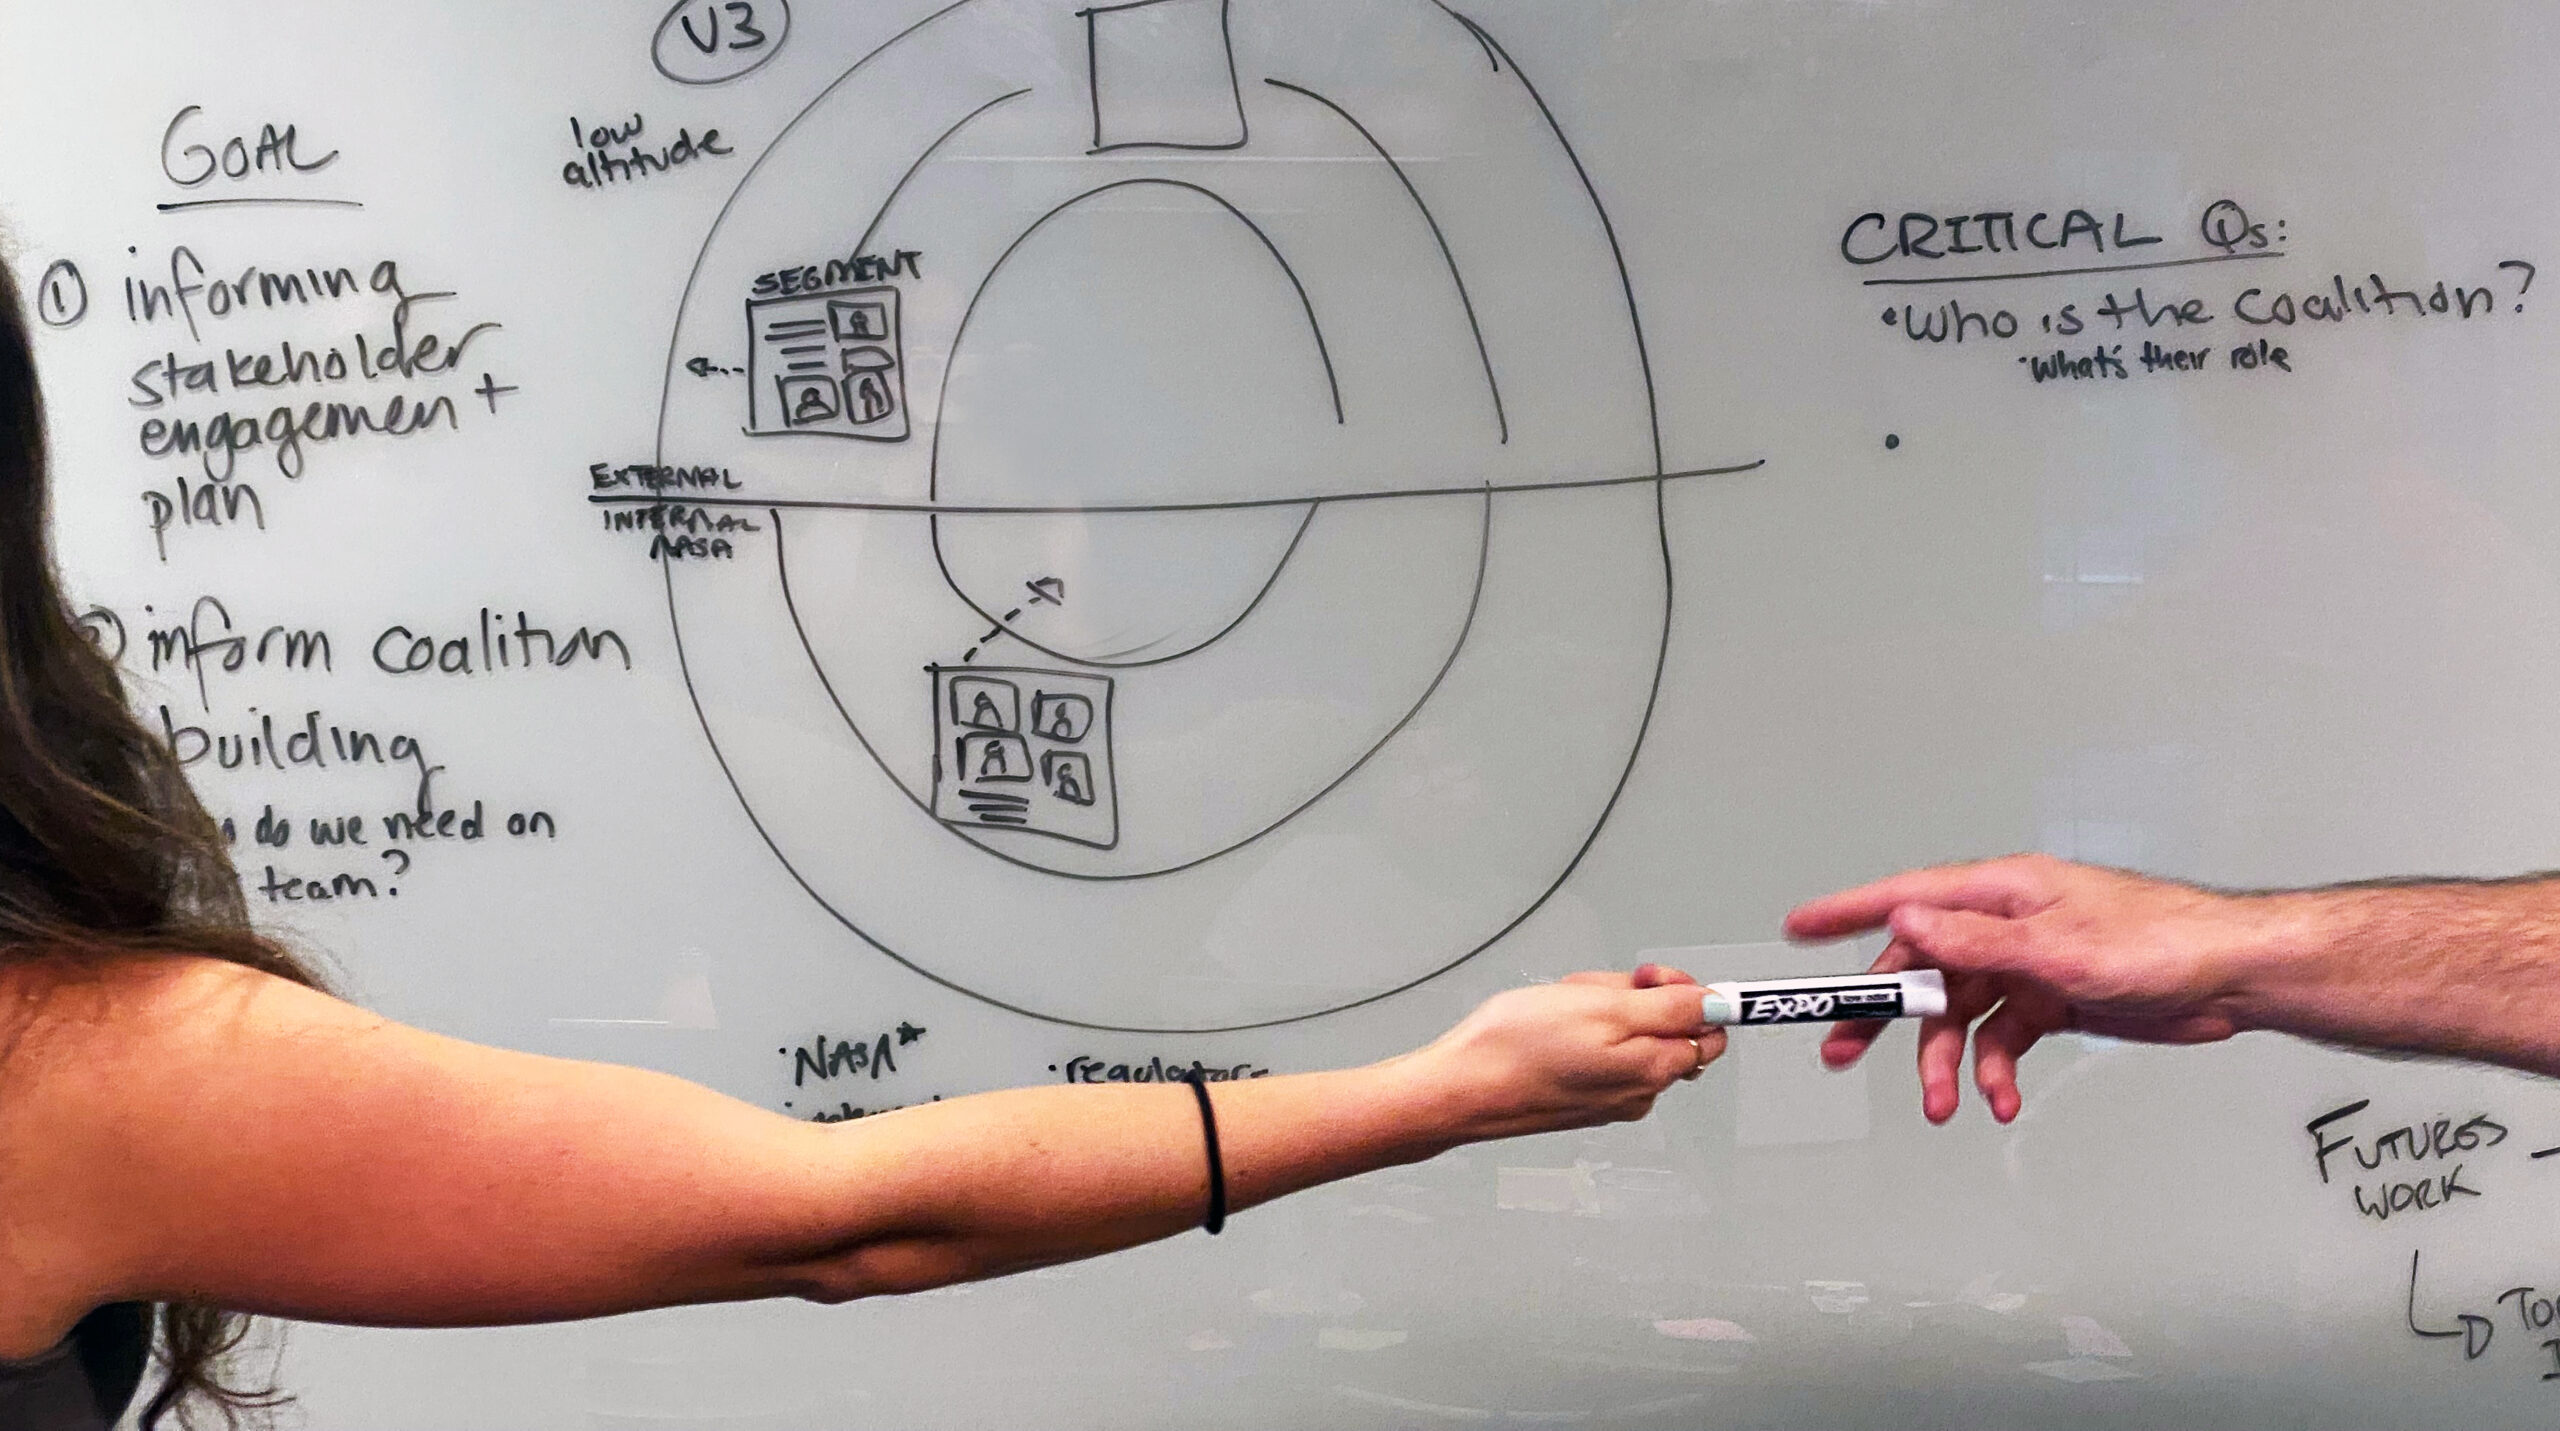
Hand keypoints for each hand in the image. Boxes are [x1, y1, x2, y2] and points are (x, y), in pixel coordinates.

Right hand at [1407, 973, 1724, 1141]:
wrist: (1460, 1088)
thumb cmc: (1518, 1048)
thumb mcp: (1602, 1006)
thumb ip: (1671, 1007)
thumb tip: (1720, 1006)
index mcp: (1655, 1069)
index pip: (1710, 1026)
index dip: (1685, 990)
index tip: (1648, 977)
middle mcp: (1641, 1091)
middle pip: (1669, 1027)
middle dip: (1636, 997)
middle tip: (1593, 991)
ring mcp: (1611, 1097)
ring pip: (1631, 1035)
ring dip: (1603, 1010)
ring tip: (1562, 1007)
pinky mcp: (1583, 1097)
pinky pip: (1601, 1051)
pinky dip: (1582, 1030)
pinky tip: (1550, 1026)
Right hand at [1783, 855, 2277, 1123]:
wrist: (2230, 978)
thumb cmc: (2160, 941)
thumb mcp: (2057, 948)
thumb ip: (1976, 940)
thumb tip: (1908, 923)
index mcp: (2001, 893)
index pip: (1907, 898)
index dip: (1848, 912)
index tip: (1802, 927)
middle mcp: (2005, 925)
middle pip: (1921, 969)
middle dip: (1884, 1016)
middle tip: (1844, 1050)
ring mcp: (2025, 964)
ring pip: (1958, 1015)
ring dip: (1945, 1061)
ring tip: (1943, 1103)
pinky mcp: (2049, 1001)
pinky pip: (1999, 1038)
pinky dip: (1994, 1070)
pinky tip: (1999, 1097)